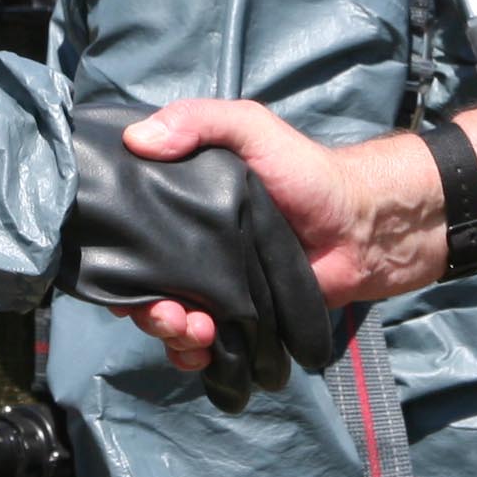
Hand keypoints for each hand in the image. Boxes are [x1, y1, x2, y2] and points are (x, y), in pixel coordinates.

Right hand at [58, 101, 341, 410]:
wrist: (361, 228)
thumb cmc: (306, 173)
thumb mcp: (250, 127)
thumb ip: (197, 120)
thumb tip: (135, 139)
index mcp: (180, 204)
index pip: (129, 236)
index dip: (115, 258)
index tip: (120, 276)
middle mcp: (190, 248)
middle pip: (143, 287)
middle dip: (146, 309)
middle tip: (169, 313)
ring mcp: (214, 287)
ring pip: (168, 322)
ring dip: (169, 334)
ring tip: (195, 330)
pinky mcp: (239, 320)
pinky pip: (201, 348)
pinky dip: (191, 356)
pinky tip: (204, 351)